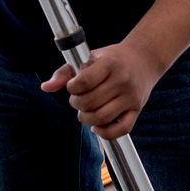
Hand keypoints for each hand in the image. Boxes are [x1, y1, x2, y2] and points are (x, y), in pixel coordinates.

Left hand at [40, 41, 162, 140]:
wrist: (144, 58)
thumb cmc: (112, 59)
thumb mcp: (90, 57)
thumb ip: (65, 72)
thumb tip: (45, 87)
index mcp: (109, 64)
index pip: (84, 82)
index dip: (72, 88)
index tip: (73, 86)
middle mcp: (122, 81)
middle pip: (90, 102)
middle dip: (77, 104)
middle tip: (78, 99)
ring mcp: (131, 97)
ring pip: (102, 118)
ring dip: (86, 118)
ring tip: (85, 111)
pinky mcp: (137, 110)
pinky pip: (121, 130)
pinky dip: (105, 133)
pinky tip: (97, 126)